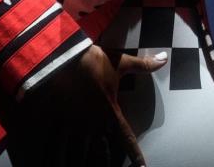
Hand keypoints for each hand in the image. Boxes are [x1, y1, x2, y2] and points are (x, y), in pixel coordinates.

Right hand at [31, 45, 167, 165]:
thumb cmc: (93, 61)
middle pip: (100, 153)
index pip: (126, 138)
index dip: (135, 154)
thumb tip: (164, 58)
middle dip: (104, 165)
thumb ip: (142, 65)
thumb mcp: (120, 62)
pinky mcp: (55, 121)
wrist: (62, 57)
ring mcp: (73, 125)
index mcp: (110, 111)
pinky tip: (49, 165)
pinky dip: (51, 157)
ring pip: (76, 154)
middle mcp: (92, 123)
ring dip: (78, 163)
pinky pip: (53, 145)